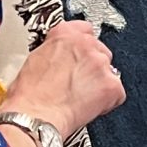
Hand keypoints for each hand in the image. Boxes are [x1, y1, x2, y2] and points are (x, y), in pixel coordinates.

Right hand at [1, 21, 125, 138]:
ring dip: (100, 83)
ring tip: (80, 97)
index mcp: (65, 34)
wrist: (34, 116)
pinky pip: (117, 93)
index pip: (85, 29)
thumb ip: (55, 51)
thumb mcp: (36, 59)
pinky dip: (107, 101)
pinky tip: (89, 107)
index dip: (82, 46)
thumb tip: (62, 58)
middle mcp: (85, 44)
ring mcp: (100, 64)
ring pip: (109, 71)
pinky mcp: (112, 85)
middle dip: (92, 66)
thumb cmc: (29, 95)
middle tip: (78, 82)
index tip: (79, 56)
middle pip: (100, 50)